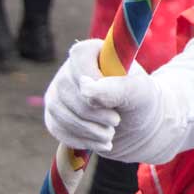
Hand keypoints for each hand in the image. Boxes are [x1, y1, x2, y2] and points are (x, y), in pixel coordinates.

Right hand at [44, 39, 163, 156]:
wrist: (136, 124)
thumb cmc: (140, 100)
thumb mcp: (139, 91)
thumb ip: (117, 87)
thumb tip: (86, 88)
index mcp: (92, 51)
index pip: (80, 60)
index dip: (95, 84)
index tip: (115, 102)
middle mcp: (69, 69)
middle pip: (69, 92)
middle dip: (95, 114)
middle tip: (117, 120)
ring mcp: (58, 92)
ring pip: (60, 113)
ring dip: (89, 130)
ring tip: (110, 132)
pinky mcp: (53, 114)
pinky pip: (57, 128)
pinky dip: (81, 140)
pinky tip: (100, 142)